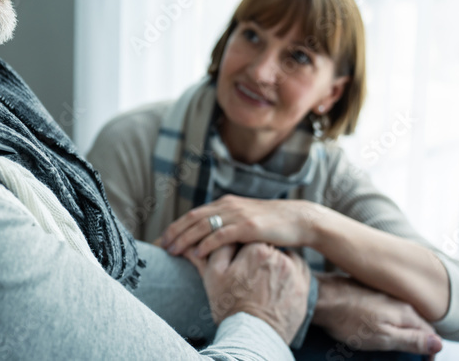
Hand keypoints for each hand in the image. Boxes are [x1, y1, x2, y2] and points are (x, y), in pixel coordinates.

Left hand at [159, 195, 316, 258]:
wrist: (299, 220)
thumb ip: (228, 226)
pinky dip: (207, 243)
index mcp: (225, 204)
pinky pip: (222, 234)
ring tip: (172, 251)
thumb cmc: (272, 225)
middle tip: (159, 246)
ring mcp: (238, 215)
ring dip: (185, 238)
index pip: (193, 215)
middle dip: (173, 232)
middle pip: (192, 218)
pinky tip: (197, 253)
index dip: (175, 227)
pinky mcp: (249, 226)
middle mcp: (228, 206)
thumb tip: (210, 239)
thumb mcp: (245, 222)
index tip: (161, 240)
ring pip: (203, 226)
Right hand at [192, 242, 309, 343]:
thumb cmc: (230, 306)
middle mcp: (279, 256)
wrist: (253, 338)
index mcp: (257, 248)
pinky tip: (278, 282)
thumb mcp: (214, 275)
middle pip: (268, 245)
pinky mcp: (304, 286)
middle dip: (259, 255)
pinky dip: (290, 271)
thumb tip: (215, 232)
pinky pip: (299, 269)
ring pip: (285, 256)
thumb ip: (217, 248)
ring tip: (263, 280)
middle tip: (250, 274)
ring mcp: (294, 271)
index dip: (242, 248)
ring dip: (276, 261)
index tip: (239, 261)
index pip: (250, 236)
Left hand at [314, 273, 442, 355]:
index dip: (429, 350)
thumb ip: (412, 339)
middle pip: (416, 324)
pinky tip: (373, 331)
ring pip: (399, 317)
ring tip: (390, 348)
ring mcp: (381, 294)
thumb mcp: (384, 336)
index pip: (430, 333)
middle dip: (415, 342)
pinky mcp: (366, 293)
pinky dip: (385, 323)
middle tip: (405, 358)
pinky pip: (384, 311)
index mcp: (405, 311)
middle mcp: (396, 300)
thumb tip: (440, 343)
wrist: (320, 297)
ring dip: (400, 332)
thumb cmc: (348, 319)